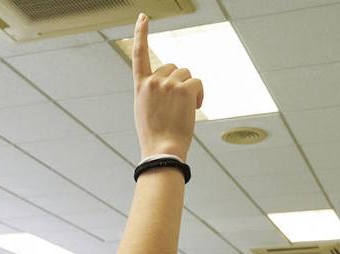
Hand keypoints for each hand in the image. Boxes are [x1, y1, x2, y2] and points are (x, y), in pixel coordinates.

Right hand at [131, 13, 202, 160]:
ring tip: (185, 110)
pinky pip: (197, 82)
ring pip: (187, 74)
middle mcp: (153, 81)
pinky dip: (200, 94)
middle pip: (174, 67)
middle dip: (180, 82)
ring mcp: (168, 84)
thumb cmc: (155, 136)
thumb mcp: (145, 110)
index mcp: (140, 86)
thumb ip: (152, 92)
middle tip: (178, 105)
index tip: (143, 18)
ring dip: (190, 89)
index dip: (141, 33)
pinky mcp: (184, 89)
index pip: (139, 54)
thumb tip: (168, 85)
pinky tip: (194, 108)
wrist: (162, 151)